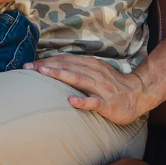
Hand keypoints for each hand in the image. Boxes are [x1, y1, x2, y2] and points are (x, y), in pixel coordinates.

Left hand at [23, 54, 150, 126]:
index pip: (64, 61)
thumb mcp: (95, 71)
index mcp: (90, 65)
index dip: (46, 62)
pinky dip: (82, 101)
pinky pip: (93, 102)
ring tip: (44, 74)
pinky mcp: (107, 103)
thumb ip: (78, 68)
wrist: (137, 95)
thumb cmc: (112, 85)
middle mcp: (94, 73)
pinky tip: (71, 101)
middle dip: (47, 66)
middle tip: (28, 68)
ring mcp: (101, 88)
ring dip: (60, 76)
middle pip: (68, 67)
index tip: (29, 65)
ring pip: (78, 79)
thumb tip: (55, 66)